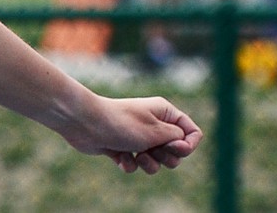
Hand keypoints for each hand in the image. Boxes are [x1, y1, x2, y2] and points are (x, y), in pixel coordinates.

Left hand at [64, 95, 202, 173]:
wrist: (84, 123)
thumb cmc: (122, 124)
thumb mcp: (157, 131)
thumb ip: (178, 140)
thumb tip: (185, 144)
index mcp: (164, 112)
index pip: (192, 132)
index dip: (187, 145)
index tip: (174, 147)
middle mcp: (153, 124)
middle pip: (176, 151)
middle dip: (166, 157)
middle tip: (151, 149)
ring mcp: (137, 137)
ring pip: (156, 162)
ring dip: (148, 164)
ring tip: (137, 155)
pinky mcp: (122, 148)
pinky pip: (136, 165)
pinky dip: (129, 164)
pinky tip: (119, 157)